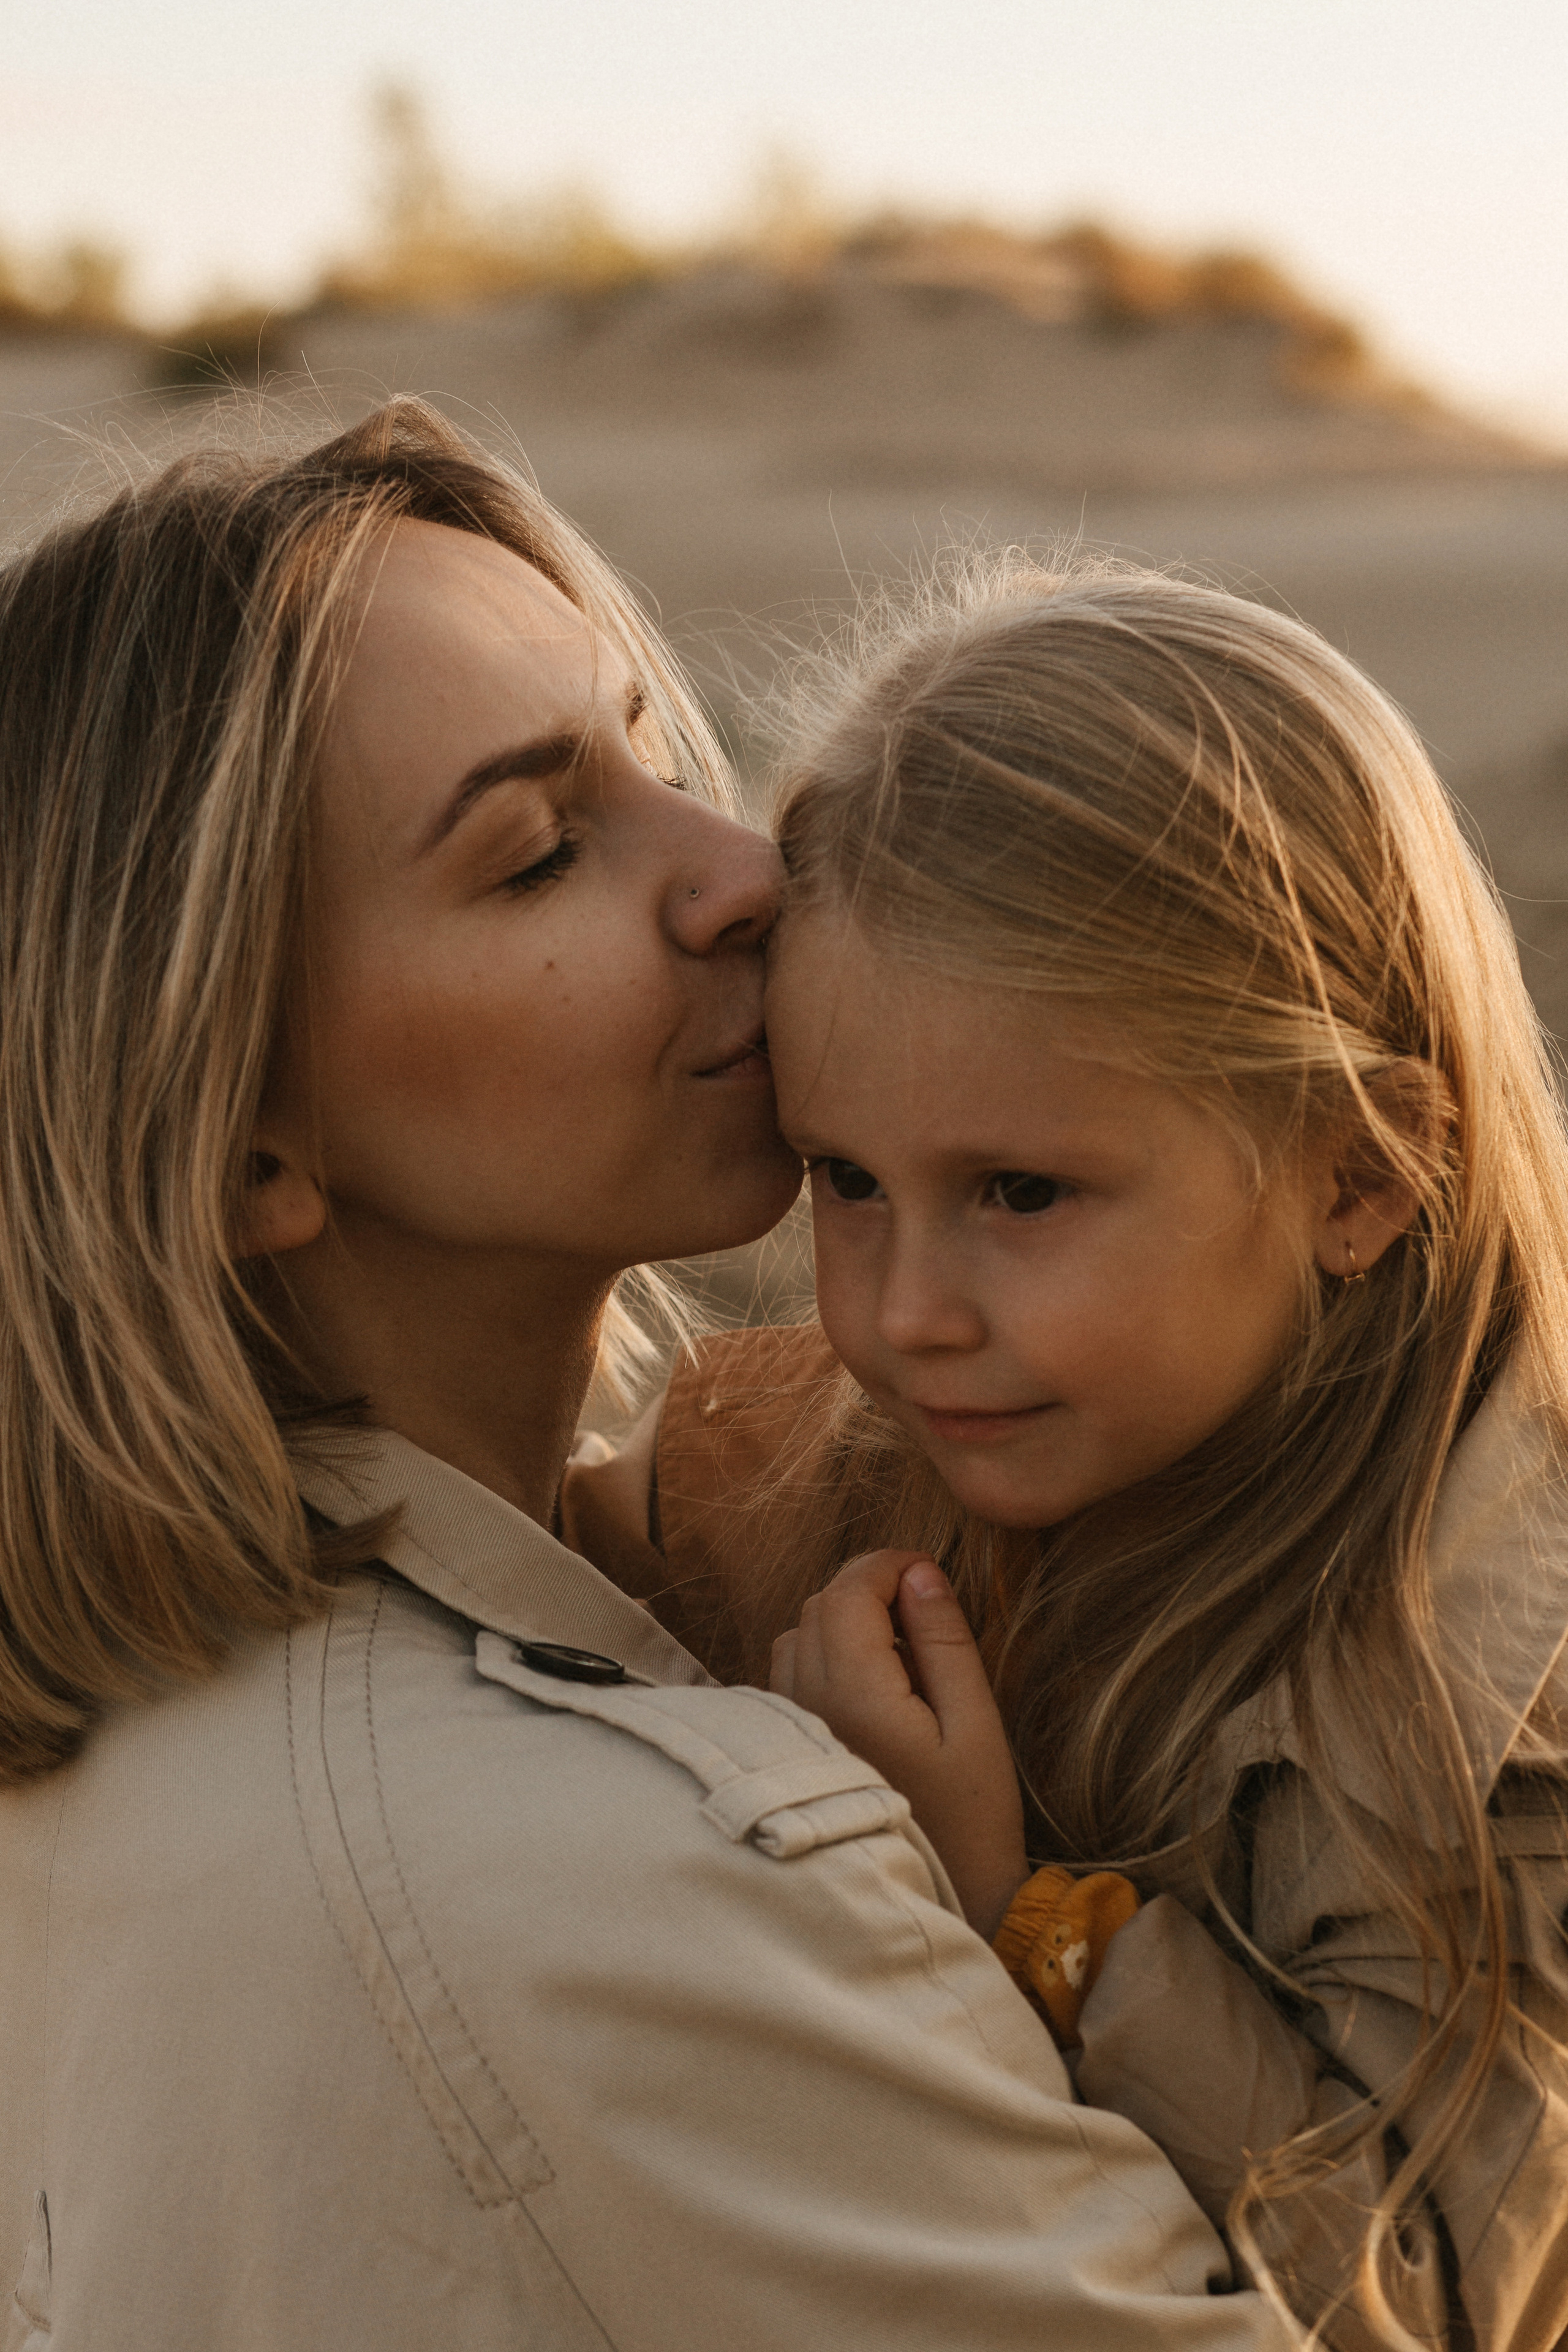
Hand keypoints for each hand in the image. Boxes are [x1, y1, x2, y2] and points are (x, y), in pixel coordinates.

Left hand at [771, 1551, 1028, 1939]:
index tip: (928, 1571)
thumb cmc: (971, 1822)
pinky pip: (790, 1676)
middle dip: (866, 1588)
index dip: (887, 1565)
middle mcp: (806, 1705)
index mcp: (856, 1693)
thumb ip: (945, 1643)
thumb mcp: (975, 1726)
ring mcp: (789, 1730)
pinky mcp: (789, 1752)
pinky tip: (871, 1690)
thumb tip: (920, 1574)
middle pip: (818, 1607)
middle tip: (921, 1606)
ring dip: (842, 1622)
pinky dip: (825, 1658)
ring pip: (797, 1637)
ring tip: (899, 1651)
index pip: (848, 1591)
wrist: (942, 1905)